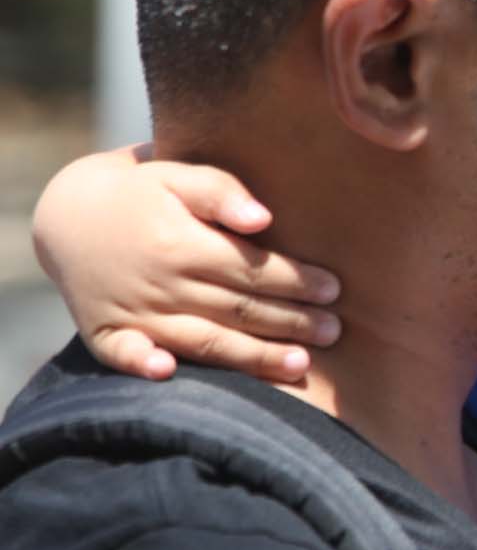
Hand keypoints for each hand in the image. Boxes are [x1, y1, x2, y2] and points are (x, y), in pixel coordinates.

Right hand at [30, 145, 340, 383]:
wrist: (68, 211)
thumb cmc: (143, 191)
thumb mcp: (178, 175)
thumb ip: (222, 192)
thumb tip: (264, 219)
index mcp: (179, 243)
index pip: (250, 269)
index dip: (296, 280)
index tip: (334, 289)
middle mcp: (157, 282)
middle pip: (236, 309)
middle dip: (291, 322)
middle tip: (335, 331)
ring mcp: (130, 311)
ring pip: (201, 341)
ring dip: (251, 357)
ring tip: (301, 365)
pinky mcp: (104, 333)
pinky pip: (124, 356)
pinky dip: (143, 364)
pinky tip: (170, 374)